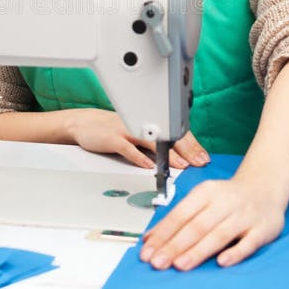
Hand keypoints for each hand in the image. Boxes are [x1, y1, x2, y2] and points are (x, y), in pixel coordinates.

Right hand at [65, 109, 209, 169]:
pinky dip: (138, 157)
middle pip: (168, 135)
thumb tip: (179, 156)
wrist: (85, 123)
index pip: (175, 131)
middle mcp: (140, 124)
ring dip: (168, 155)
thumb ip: (156, 143)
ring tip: (181, 166)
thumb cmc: (113, 130)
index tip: (203, 157)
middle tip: (199, 162)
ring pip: (152, 142)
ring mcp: (126, 130)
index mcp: (149, 122)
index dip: (192, 144)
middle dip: (186, 150)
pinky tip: (148, 166)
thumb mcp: (137, 133)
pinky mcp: (112, 138)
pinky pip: (128, 148)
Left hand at [139, 175, 285, 269]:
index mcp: (206, 193)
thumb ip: (177, 219)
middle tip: (158, 263)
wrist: (264, 186)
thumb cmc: (227, 198)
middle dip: (175, 245)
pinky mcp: (263, 229)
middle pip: (197, 226)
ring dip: (198, 251)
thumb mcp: (200, 200)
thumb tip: (149, 239)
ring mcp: (245, 216)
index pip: (180, 215)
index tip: (147, 252)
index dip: (163, 234)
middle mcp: (225, 202)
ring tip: (180, 265)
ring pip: (219, 234)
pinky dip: (235, 253)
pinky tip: (222, 262)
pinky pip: (249, 242)